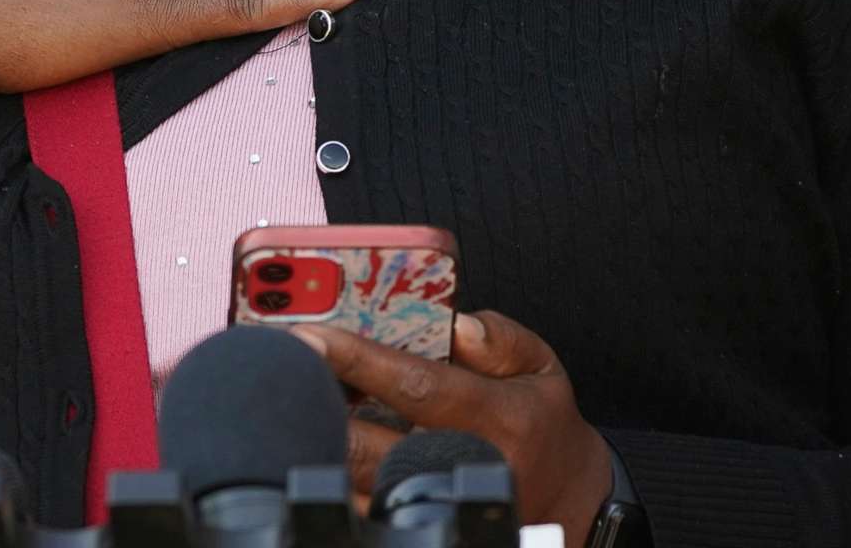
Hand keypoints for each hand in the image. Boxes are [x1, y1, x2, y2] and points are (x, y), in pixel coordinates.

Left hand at [295, 311, 615, 536]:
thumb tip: (457, 323)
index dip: (355, 359)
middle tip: (278, 368)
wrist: (573, 503)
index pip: (414, 385)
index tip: (308, 335)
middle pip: (368, 443)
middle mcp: (463, 466)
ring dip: (313, 439)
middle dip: (314, 403)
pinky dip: (327, 471)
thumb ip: (500, 338)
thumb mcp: (540, 367)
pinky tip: (312, 437)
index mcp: (498, 419)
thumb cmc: (542, 424)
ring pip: (352, 482)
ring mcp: (437, 505)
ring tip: (288, 399)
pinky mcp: (418, 527)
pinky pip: (358, 505)